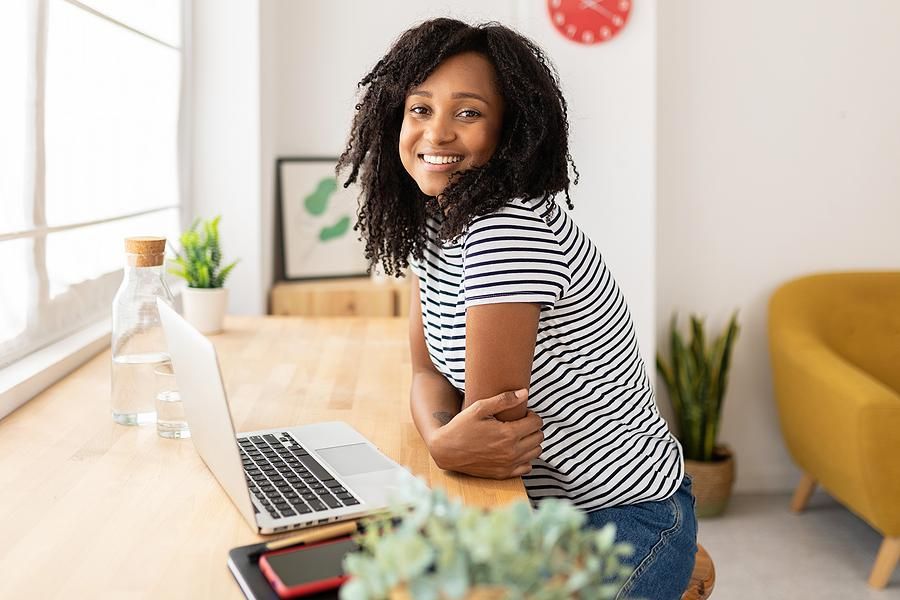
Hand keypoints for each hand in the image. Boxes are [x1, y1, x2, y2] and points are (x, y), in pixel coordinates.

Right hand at [427, 389, 543, 478]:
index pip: (537, 423)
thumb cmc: (461, 427)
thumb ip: (504, 400)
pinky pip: (527, 467)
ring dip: (531, 442)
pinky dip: (525, 458)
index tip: (523, 413)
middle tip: (520, 423)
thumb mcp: (479, 408)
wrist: (446, 450)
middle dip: (533, 427)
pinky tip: (514, 450)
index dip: (532, 415)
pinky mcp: (503, 474)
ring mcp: (508, 465)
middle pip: (539, 437)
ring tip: (518, 435)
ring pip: (536, 452)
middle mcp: (512, 452)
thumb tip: (524, 393)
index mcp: (508, 434)